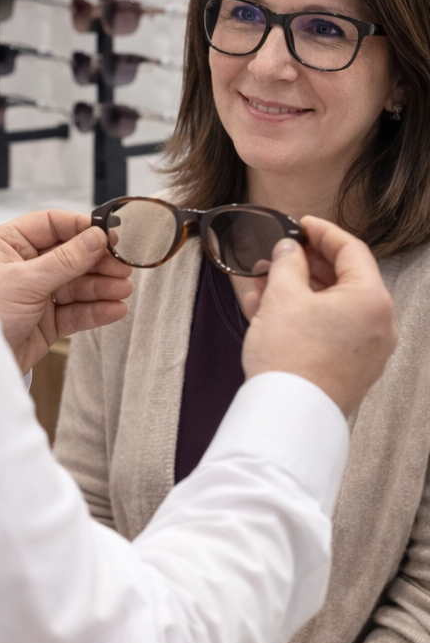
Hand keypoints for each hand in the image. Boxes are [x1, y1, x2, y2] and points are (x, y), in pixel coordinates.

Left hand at [0, 209, 132, 373]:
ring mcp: (35, 295)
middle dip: (98, 263)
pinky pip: (76, 311)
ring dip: (102, 287)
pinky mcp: (45, 322)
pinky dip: (96, 310)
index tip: (109, 235)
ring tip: (123, 290)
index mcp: (7, 244)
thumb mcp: (24, 281)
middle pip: (70, 256)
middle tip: (122, 267)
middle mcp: (22, 266)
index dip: (82, 229)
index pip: (51, 225)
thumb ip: (64, 261)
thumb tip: (95, 239)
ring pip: (77, 285)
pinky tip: (115, 309)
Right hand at [241, 216, 397, 415]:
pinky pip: (330, 331)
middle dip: (305, 265)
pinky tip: (271, 313)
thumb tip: (289, 250)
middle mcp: (378, 324)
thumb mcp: (282, 296)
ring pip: (333, 307)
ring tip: (263, 286)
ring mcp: (368, 350)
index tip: (301, 225)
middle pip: (343, 279)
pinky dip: (305, 318)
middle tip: (277, 257)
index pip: (351, 249)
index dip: (322, 232)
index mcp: (371, 299)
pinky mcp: (351, 370)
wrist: (287, 417)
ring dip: (299, 292)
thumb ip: (287, 263)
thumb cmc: (290, 360)